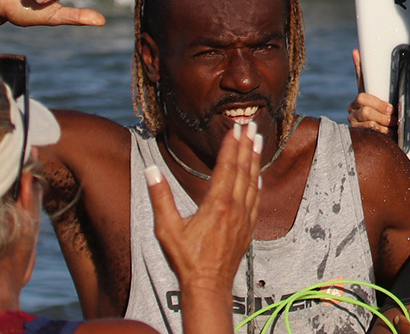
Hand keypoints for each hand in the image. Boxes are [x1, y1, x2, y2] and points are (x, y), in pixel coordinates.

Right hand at [148, 119, 262, 296]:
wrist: (208, 286)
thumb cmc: (186, 258)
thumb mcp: (167, 229)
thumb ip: (160, 197)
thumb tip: (150, 170)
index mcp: (216, 204)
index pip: (226, 167)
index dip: (231, 145)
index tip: (235, 128)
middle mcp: (235, 207)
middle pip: (242, 169)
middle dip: (246, 145)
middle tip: (251, 124)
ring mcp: (244, 217)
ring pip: (252, 181)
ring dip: (254, 159)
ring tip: (257, 140)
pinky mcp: (249, 227)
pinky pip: (256, 198)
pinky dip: (258, 181)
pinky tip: (258, 173)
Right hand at [349, 49, 395, 131]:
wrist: (375, 128)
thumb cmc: (375, 106)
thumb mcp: (373, 89)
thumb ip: (364, 72)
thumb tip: (355, 51)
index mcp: (357, 100)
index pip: (363, 97)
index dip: (379, 103)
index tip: (391, 108)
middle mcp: (352, 112)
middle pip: (365, 110)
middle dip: (381, 114)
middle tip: (393, 117)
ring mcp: (354, 124)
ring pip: (368, 122)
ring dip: (382, 124)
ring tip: (393, 125)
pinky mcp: (358, 135)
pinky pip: (369, 133)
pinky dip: (380, 133)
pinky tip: (388, 133)